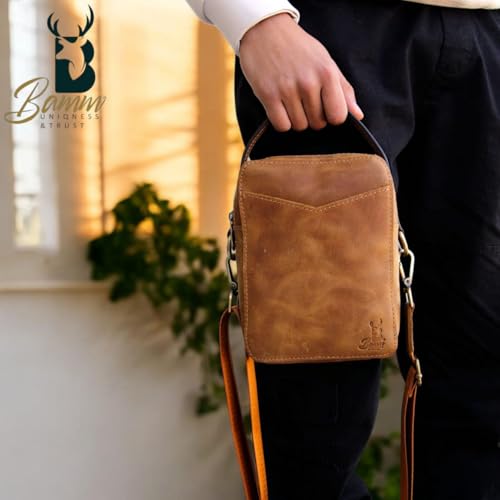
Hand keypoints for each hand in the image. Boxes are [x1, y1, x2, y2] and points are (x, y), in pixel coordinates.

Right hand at [239, 13, 363, 131]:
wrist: (265, 30)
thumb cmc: (298, 48)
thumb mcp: (326, 62)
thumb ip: (343, 90)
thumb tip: (358, 115)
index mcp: (327, 73)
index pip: (338, 116)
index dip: (332, 117)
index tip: (325, 108)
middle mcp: (308, 82)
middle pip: (318, 123)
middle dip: (313, 117)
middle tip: (304, 99)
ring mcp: (287, 89)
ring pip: (299, 126)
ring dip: (296, 119)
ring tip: (291, 100)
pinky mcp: (268, 95)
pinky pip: (282, 126)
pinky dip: (282, 121)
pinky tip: (280, 106)